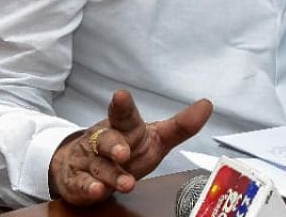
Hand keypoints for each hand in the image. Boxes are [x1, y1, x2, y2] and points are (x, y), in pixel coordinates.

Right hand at [48, 89, 212, 205]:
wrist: (83, 167)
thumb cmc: (127, 149)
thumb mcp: (156, 139)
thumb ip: (180, 126)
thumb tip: (207, 104)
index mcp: (124, 128)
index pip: (123, 114)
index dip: (122, 105)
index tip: (121, 95)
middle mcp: (103, 141)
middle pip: (105, 138)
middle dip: (113, 145)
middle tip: (123, 152)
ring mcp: (89, 162)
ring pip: (98, 166)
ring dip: (111, 175)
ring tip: (126, 183)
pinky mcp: (78, 182)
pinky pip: (81, 185)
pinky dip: (88, 188)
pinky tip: (96, 189)